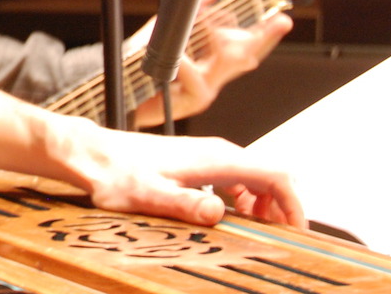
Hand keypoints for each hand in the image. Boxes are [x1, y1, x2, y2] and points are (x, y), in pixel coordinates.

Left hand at [48, 116, 304, 228]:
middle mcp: (216, 152)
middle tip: (280, 238)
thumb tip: (217, 212)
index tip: (297, 231)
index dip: (295, 204)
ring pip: (255, 177)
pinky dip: (246, 198)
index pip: (277, 174)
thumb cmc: (115, 172)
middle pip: (271, 175)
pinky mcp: (196, 162)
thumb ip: (184, 203)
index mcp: (215, 158)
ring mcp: (207, 155)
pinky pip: (235, 178)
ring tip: (258, 230)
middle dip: (284, 207)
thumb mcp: (149, 194)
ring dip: (265, 203)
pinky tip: (231, 215)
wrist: (93, 155)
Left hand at [132, 0, 293, 125]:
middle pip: (246, 55)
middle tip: (279, 22)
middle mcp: (213, 77)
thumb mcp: (168, 30)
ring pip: (225, 68)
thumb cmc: (146, 65)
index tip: (281, 19)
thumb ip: (192, 11)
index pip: (245, 44)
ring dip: (222, 45)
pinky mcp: (192, 102)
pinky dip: (188, 66)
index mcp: (211, 60)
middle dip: (263, 37)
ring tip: (215, 29)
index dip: (265, 32)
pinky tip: (181, 58)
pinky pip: (198, 82)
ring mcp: (205, 90)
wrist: (124, 90)